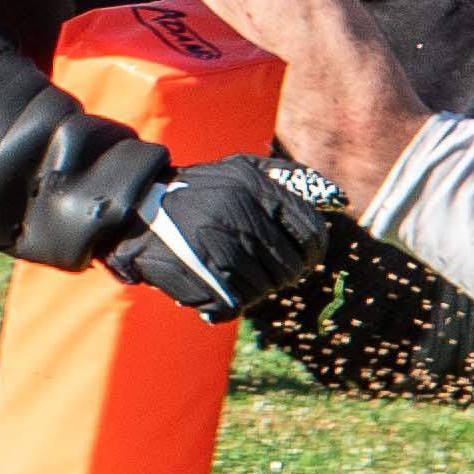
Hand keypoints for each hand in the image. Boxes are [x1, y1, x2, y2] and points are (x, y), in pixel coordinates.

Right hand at [103, 153, 341, 321]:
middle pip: (289, 268)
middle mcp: (240, 215)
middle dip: (281, 274)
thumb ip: (290, 177)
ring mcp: (220, 247)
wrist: (134, 208)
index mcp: (254, 187)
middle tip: (261, 268)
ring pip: (262, 289)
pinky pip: (235, 305)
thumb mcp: (241, 167)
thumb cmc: (198, 190)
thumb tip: (339, 200)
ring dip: (251, 289)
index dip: (313, 250)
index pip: (310, 231)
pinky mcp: (200, 276)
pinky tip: (213, 286)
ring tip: (230, 273)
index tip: (304, 256)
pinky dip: (227, 303)